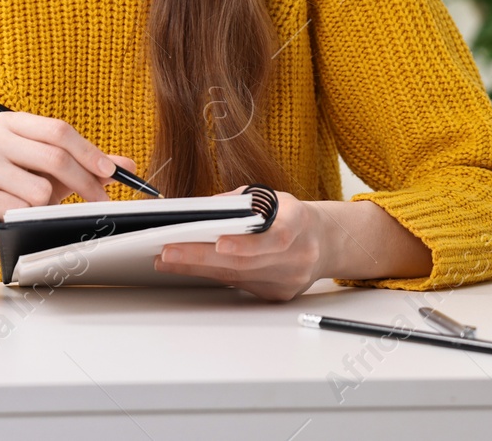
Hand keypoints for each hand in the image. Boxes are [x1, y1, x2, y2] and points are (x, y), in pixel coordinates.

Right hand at [0, 110, 135, 264]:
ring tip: (37, 208)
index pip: (58, 130)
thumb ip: (86, 166)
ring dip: (48, 205)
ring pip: (39, 188)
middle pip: (53, 156)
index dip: (89, 151)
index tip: (112, 172)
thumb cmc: (14, 192)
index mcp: (8, 123)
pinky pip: (20, 210)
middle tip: (102, 201)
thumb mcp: (52, 174)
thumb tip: (127, 165)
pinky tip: (17, 217)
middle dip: (85, 182)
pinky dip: (28, 218)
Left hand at [153, 187, 327, 300]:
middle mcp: (298, 255)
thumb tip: (204, 209)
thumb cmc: (291, 216)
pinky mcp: (278, 294)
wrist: (325, 242)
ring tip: (167, 259)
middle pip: (245, 262)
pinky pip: (240, 285)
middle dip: (201, 256)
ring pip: (237, 276)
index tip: (220, 244)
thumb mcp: (272, 197)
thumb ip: (240, 201)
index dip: (247, 244)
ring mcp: (289, 279)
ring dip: (197, 267)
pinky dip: (211, 276)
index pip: (275, 238)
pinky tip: (188, 268)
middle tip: (168, 251)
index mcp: (299, 224)